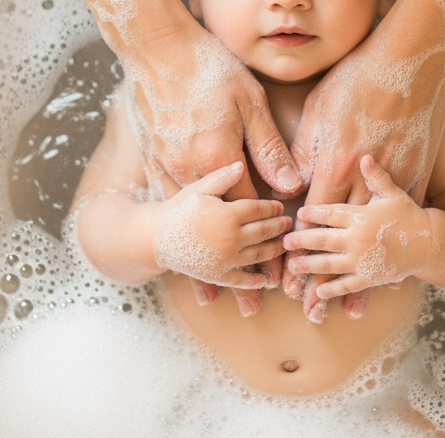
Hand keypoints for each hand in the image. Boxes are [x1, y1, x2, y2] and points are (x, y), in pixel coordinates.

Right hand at [95, 0, 301, 306]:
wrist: (156, 49)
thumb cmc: (210, 69)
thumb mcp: (249, 101)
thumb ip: (268, 146)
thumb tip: (290, 186)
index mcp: (220, 156)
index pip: (251, 210)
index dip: (269, 243)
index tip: (283, 273)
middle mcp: (191, 170)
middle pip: (220, 228)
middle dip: (239, 267)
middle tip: (256, 303)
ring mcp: (166, 167)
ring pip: (191, 226)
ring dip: (204, 262)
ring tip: (215, 298)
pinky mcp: (151, 159)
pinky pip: (166, 206)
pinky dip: (178, 234)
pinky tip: (182, 254)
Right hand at [151, 162, 290, 302]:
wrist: (156, 237)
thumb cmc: (179, 208)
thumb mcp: (200, 188)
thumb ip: (222, 177)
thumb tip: (241, 165)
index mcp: (229, 214)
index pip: (259, 210)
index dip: (272, 208)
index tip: (280, 207)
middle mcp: (231, 238)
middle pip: (263, 232)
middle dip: (278, 227)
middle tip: (288, 224)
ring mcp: (225, 260)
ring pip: (258, 255)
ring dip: (274, 250)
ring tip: (282, 245)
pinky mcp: (217, 276)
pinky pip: (242, 280)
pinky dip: (256, 281)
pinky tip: (266, 280)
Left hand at [283, 157, 431, 318]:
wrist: (428, 243)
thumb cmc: (408, 214)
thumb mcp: (392, 192)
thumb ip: (376, 176)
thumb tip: (365, 156)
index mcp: (361, 216)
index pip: (330, 214)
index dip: (313, 214)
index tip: (298, 214)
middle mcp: (358, 239)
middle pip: (323, 240)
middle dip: (302, 241)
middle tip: (284, 242)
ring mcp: (362, 260)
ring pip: (329, 264)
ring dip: (309, 266)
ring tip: (293, 267)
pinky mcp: (369, 278)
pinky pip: (346, 285)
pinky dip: (332, 290)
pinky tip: (318, 293)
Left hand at [289, 7, 444, 317]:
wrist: (412, 58)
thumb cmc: (358, 77)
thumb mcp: (319, 108)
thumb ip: (304, 149)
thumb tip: (290, 184)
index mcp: (334, 158)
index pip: (310, 218)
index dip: (296, 252)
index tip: (284, 279)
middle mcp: (362, 174)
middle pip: (339, 236)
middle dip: (321, 273)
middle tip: (305, 306)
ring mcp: (394, 174)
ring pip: (371, 236)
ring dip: (357, 275)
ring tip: (345, 308)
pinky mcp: (417, 170)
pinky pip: (401, 220)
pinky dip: (393, 249)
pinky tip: (389, 277)